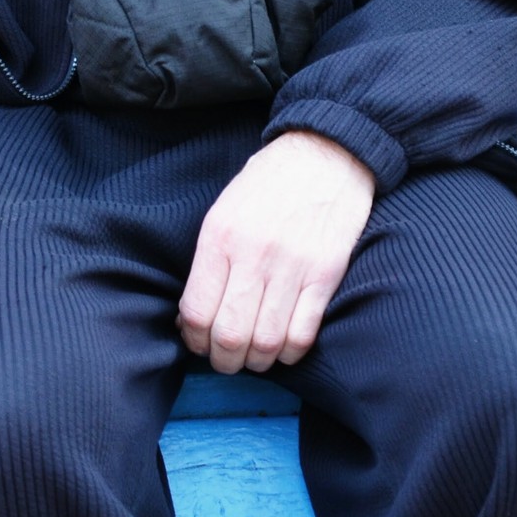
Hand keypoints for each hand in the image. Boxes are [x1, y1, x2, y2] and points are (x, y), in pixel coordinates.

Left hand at [179, 132, 374, 374]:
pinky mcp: (326, 274)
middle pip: (229, 334)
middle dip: (222, 360)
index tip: (198, 342)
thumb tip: (191, 317)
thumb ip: (209, 261)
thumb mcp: (224, 209)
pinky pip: (302, 333)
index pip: (197, 311)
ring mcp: (292, 266)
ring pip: (266, 342)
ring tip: (253, 358)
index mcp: (220, 236)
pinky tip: (283, 349)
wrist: (326, 154)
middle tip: (224, 359)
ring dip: (256, 362)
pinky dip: (289, 353)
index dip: (193, 339)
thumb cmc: (269, 183)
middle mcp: (253, 254)